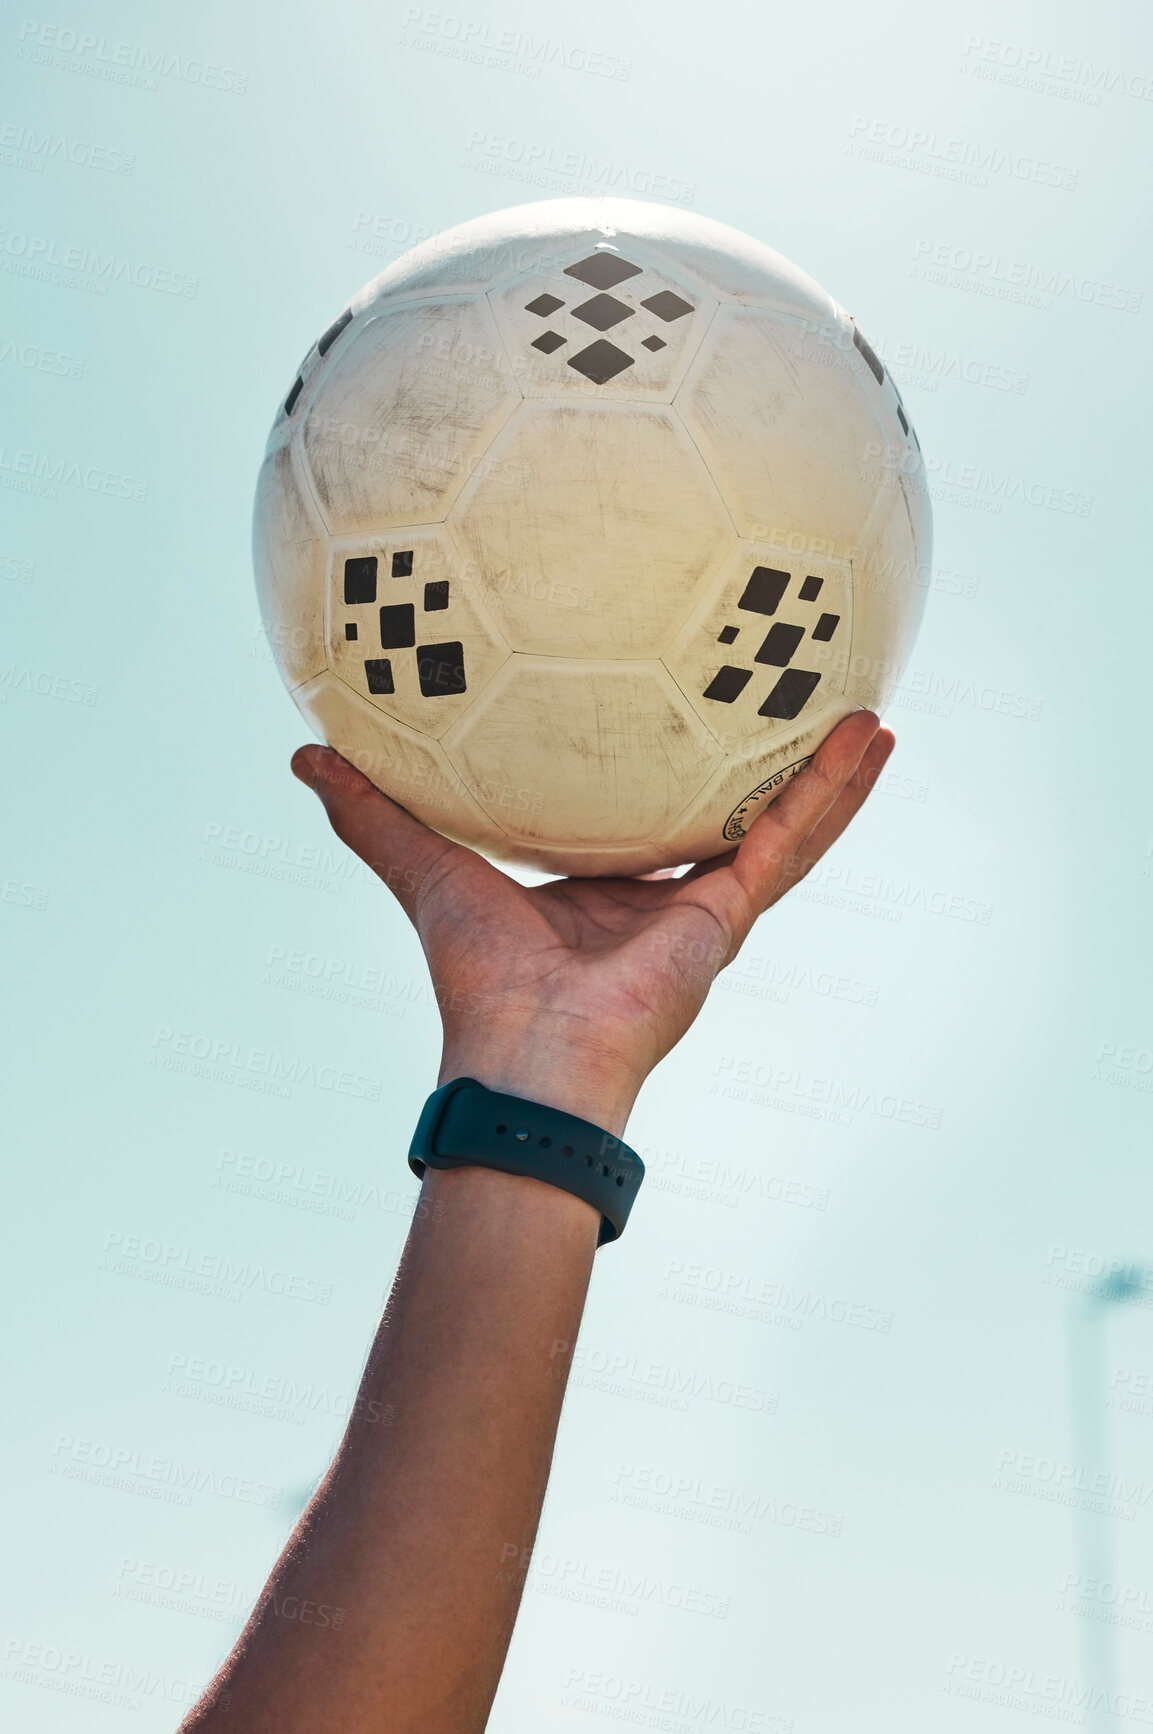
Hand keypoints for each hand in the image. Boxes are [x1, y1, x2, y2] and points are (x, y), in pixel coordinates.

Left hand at [292, 712, 893, 1134]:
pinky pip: (792, 839)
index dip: (671, 776)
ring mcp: (709, 912)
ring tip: (871, 719)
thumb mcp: (426, 867)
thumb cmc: (477, 982)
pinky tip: (871, 742)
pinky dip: (834, 792)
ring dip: (829, 777)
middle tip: (804, 705)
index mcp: (606, 894)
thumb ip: (374, 816)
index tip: (688, 721)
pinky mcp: (731, 916)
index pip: (649, 821)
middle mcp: (666, 903)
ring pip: (784, 827)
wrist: (525, 1055)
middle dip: (769, 770)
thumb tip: (305, 759)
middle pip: (731, 818)